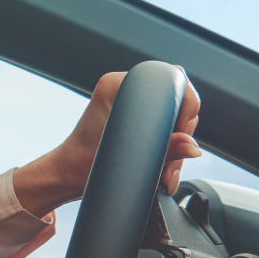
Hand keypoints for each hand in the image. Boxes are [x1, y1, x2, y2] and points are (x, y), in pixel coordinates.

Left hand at [12, 70, 201, 218]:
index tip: (181, 136)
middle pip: (177, 104)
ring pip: (175, 120)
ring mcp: (131, 102)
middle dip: (180, 137)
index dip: (184, 109)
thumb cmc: (80, 165)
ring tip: (165, 174)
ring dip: (176, 149)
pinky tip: (163, 170)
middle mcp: (125, 88)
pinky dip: (169, 149)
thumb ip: (164, 151)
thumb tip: (193, 148)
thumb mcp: (125, 159)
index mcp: (116, 84)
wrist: (65, 175)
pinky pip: (165, 128)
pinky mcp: (135, 118)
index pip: (172, 82)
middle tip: (170, 164)